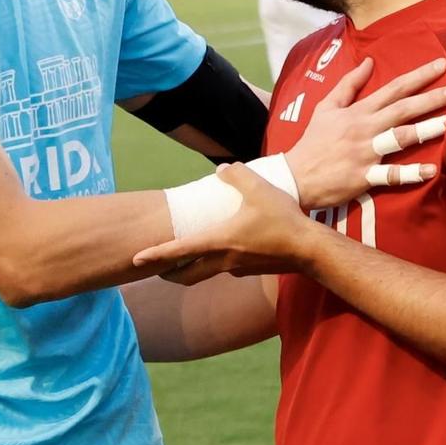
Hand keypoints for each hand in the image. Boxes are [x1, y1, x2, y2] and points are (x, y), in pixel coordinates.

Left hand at [132, 163, 317, 283]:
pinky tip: (223, 251)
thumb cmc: (282, 219)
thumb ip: (237, 175)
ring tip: (183, 261)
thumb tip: (221, 169)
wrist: (309, 249)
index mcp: (219, 241)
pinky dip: (215, 264)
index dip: (155, 255)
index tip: (136, 259)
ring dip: (191, 270)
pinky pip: (226, 269)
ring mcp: (237, 269)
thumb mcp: (259, 188)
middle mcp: (224, 260)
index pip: (179, 251)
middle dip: (168, 273)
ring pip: (205, 274)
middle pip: (187, 275)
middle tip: (156, 269)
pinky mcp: (250, 271)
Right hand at [283, 56, 445, 208]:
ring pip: (399, 137)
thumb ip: (349, 84)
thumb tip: (369, 62)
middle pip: (402, 109)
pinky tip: (431, 170)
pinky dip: (410, 174)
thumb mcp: (326, 107)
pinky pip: (391, 175)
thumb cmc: (313, 141)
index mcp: (358, 111)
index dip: (418, 76)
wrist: (295, 175)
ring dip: (424, 130)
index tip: (441, 66)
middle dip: (429, 99)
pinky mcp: (364, 176)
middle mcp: (365, 128)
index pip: (393, 89)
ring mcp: (365, 152)